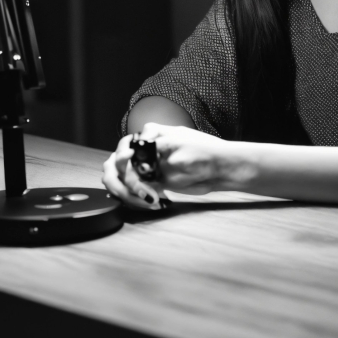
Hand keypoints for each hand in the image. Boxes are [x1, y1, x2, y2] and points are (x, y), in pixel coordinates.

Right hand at [102, 124, 229, 207]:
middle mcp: (146, 150)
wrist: (220, 169)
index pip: (125, 148)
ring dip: (127, 192)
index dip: (124, 161)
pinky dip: (136, 199)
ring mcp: (147, 168)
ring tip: (147, 200)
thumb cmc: (204, 151)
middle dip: (124, 181)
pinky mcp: (152, 183)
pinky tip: (151, 203)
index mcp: (151, 135)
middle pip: (116, 165)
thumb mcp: (178, 145)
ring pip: (121, 180)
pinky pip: (133, 192)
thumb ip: (155, 150)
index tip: (132, 167)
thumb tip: (135, 156)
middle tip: (141, 192)